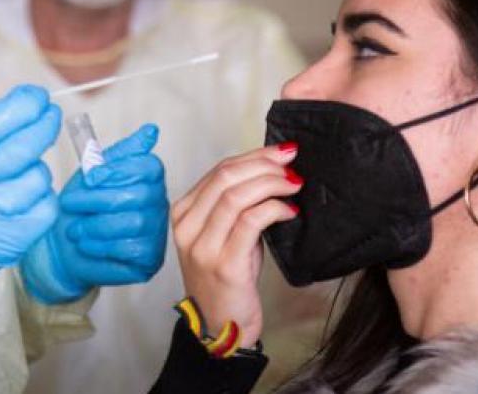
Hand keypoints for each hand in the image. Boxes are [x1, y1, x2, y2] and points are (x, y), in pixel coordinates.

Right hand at [0, 85, 60, 278]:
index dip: (27, 103)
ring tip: (20, 173)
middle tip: (50, 116)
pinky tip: (26, 199)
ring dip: (37, 169)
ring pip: (40, 175)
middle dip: (46, 125)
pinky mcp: (14, 238)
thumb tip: (34, 100)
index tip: (39, 97)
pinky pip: (48, 206)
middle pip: (28, 144)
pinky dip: (42, 199)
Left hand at [21, 124, 168, 303]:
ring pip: (134, 223)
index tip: (90, 177)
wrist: (62, 245)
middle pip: (139, 195)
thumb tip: (150, 131)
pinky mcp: (149, 258)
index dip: (117, 171)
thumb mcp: (94, 173)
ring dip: (96, 225)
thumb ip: (119, 152)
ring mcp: (156, 231)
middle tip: (71, 204)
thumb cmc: (80, 207)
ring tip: (75, 229)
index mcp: (148, 177)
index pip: (148, 166)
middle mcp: (158, 202)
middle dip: (98, 200)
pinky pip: (131, 249)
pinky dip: (103, 246)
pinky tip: (87, 244)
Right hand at [171, 143, 300, 345]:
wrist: (221, 325)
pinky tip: (289, 211)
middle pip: (226, 177)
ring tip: (293, 185)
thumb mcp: (224, 234)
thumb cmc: (227, 278)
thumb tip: (273, 170)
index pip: (219, 170)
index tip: (282, 152)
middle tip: (291, 165)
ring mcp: (203, 247)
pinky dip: (273, 209)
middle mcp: (187, 228)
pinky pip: (250, 222)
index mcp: (183, 213)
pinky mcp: (224, 265)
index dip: (253, 155)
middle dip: (264, 164)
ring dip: (271, 184)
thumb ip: (236, 204)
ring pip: (236, 196)